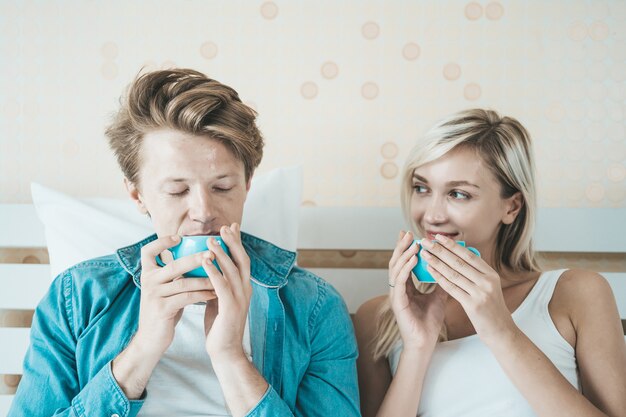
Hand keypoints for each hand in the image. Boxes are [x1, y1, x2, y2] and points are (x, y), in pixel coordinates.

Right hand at [134, 235, 216, 358]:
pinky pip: (186, 297)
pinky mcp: (162, 309)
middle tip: (212, 253)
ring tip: (221, 276)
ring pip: (183, 282)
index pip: (148, 251)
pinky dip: (203, 294)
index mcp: (148, 273)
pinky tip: (214, 293)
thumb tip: (197, 254)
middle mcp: (148, 281)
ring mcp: (154, 295)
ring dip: (205, 279)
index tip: (179, 237)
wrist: (151, 338)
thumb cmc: (164, 309)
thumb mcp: (166, 288)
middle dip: (195, 258)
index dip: (162, 242)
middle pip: (174, 264)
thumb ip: (174, 273)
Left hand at [202, 223, 251, 361]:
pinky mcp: (231, 308)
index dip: (237, 243)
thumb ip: (217, 284)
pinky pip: (222, 285)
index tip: (230, 227)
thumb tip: (207, 268)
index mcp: (243, 287)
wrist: (225, 351)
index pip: (242, 260)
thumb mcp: (218, 299)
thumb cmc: (220, 325)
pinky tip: (205, 261)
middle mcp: (245, 290)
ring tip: (210, 241)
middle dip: (233, 242)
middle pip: (242, 260)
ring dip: (221, 254)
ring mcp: (240, 299)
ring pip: (232, 270)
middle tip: (223, 228)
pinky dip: (214, 271)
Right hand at [388, 231, 447, 350]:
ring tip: (412, 243)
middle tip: (408, 233)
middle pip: (396, 262)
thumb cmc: (429, 322)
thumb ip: (440, 283)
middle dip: (401, 247)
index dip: (406, 249)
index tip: (410, 235)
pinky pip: (400, 281)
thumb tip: (450, 268)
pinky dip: (406, 268)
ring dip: (404, 254)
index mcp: (406, 286)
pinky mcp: (397, 302)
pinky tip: (414, 259)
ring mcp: (396, 294)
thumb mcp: (438, 297)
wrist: (425, 343)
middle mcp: (398, 288)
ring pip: (396, 268)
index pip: (404, 263)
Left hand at [420, 234, 515, 342]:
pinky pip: (452, 288)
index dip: (452, 245)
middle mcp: (487, 281)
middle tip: (425, 241)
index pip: (469, 255)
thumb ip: (476, 273)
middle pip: (459, 262)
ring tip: (424, 253)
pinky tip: (429, 270)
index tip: (438, 236)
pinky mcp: (473, 305)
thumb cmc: (491, 308)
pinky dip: (439, 277)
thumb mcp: (489, 286)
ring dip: (436, 261)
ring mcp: (481, 293)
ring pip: (453, 273)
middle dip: (440, 250)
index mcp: (491, 274)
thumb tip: (459, 255)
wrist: (501, 331)